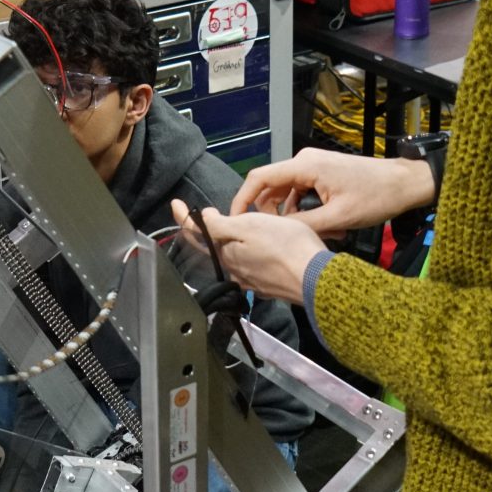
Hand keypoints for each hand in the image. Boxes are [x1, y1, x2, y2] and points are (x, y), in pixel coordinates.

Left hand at [172, 200, 326, 305]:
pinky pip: (254, 268)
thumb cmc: (286, 247)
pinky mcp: (270, 287)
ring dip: (233, 244)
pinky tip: (262, 250)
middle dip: (210, 231)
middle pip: (215, 248)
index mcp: (227, 254)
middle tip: (204, 215)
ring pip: (235, 258)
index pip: (197, 234)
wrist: (316, 280)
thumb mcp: (249, 226)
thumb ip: (220, 225)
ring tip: (239, 228)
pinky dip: (252, 256)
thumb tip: (202, 218)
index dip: (184, 217)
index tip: (175, 204)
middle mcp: (235, 271)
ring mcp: (253, 281)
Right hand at [229, 148, 436, 237]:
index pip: (259, 179)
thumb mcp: (337, 218)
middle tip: (280, 236)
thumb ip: (302, 225)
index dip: (242, 199)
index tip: (234, 220)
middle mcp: (305, 162)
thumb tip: (275, 234)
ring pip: (287, 193)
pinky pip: (301, 192)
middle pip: (270, 188)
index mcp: (304, 166)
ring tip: (310, 235)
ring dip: (292, 215)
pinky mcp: (323, 173)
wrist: (404, 184)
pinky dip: (304, 210)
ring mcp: (314, 166)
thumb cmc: (376, 197)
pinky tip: (322, 228)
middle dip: (271, 214)